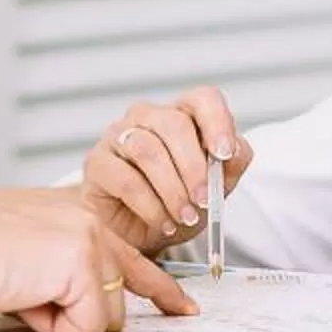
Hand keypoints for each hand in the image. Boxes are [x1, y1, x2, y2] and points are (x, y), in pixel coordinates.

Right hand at [0, 185, 198, 331]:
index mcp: (75, 216)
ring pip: (101, 316)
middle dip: (76, 317)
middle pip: (116, 299)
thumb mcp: (22, 255)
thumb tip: (78, 312)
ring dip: (57, 320)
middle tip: (24, 294)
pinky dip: (50, 324)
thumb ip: (59, 274)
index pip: (130, 258)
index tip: (183, 306)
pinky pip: (84, 325)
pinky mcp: (84, 264)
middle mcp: (90, 223)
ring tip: (14, 287)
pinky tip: (19, 292)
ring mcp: (92, 241)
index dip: (160, 290)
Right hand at [81, 88, 252, 256]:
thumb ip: (231, 165)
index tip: (224, 153)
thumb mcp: (215, 187)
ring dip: (172, 190)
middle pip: (173, 124)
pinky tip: (163, 222)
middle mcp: (147, 117)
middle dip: (194, 167)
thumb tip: (234, 150)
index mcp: (182, 114)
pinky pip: (125, 179)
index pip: (202, 99)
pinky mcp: (97, 163)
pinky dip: (150, 206)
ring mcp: (117, 136)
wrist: (144, 232)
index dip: (217, 122)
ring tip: (185, 216)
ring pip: (147, 150)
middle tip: (204, 200)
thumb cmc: (180, 201)